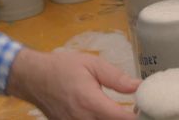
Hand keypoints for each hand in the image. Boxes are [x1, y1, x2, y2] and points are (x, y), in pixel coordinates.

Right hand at [7, 49, 139, 119]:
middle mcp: (81, 119)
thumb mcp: (92, 65)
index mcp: (90, 102)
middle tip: (139, 110)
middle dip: (126, 119)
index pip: (120, 118)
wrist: (31, 77)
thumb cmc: (62, 67)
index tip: (147, 110)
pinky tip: (108, 115)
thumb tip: (139, 86)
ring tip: (125, 113)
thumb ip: (116, 78)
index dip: (137, 117)